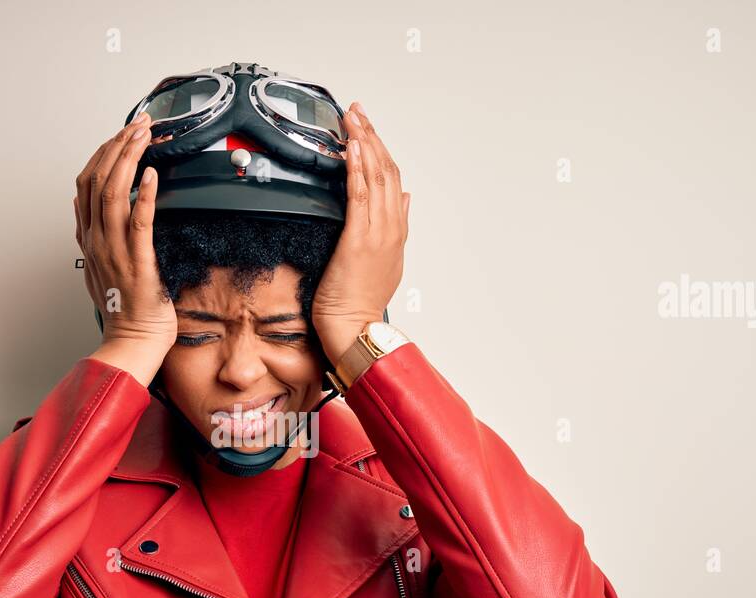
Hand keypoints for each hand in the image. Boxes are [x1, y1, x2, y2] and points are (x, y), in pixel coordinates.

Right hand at [74, 112, 175, 384]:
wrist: (132, 342)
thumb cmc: (126, 311)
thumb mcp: (101, 268)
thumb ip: (94, 237)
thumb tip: (87, 209)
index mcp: (89, 239)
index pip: (87, 183)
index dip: (102, 153)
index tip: (120, 134)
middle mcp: (96, 240)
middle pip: (97, 179)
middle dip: (117, 145)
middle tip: (137, 125)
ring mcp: (114, 250)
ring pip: (113, 193)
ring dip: (129, 159)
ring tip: (144, 137)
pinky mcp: (137, 262)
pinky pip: (139, 222)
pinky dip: (145, 195)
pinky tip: (152, 175)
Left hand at [310, 102, 410, 364]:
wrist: (355, 327)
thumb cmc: (359, 302)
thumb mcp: (384, 260)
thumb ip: (396, 226)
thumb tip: (404, 199)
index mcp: (396, 231)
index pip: (393, 181)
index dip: (381, 151)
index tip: (367, 130)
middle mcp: (391, 227)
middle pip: (386, 171)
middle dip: (372, 136)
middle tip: (357, 111)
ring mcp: (377, 231)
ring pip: (375, 177)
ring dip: (363, 142)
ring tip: (353, 118)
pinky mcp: (359, 238)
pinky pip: (360, 194)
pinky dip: (357, 167)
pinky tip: (351, 147)